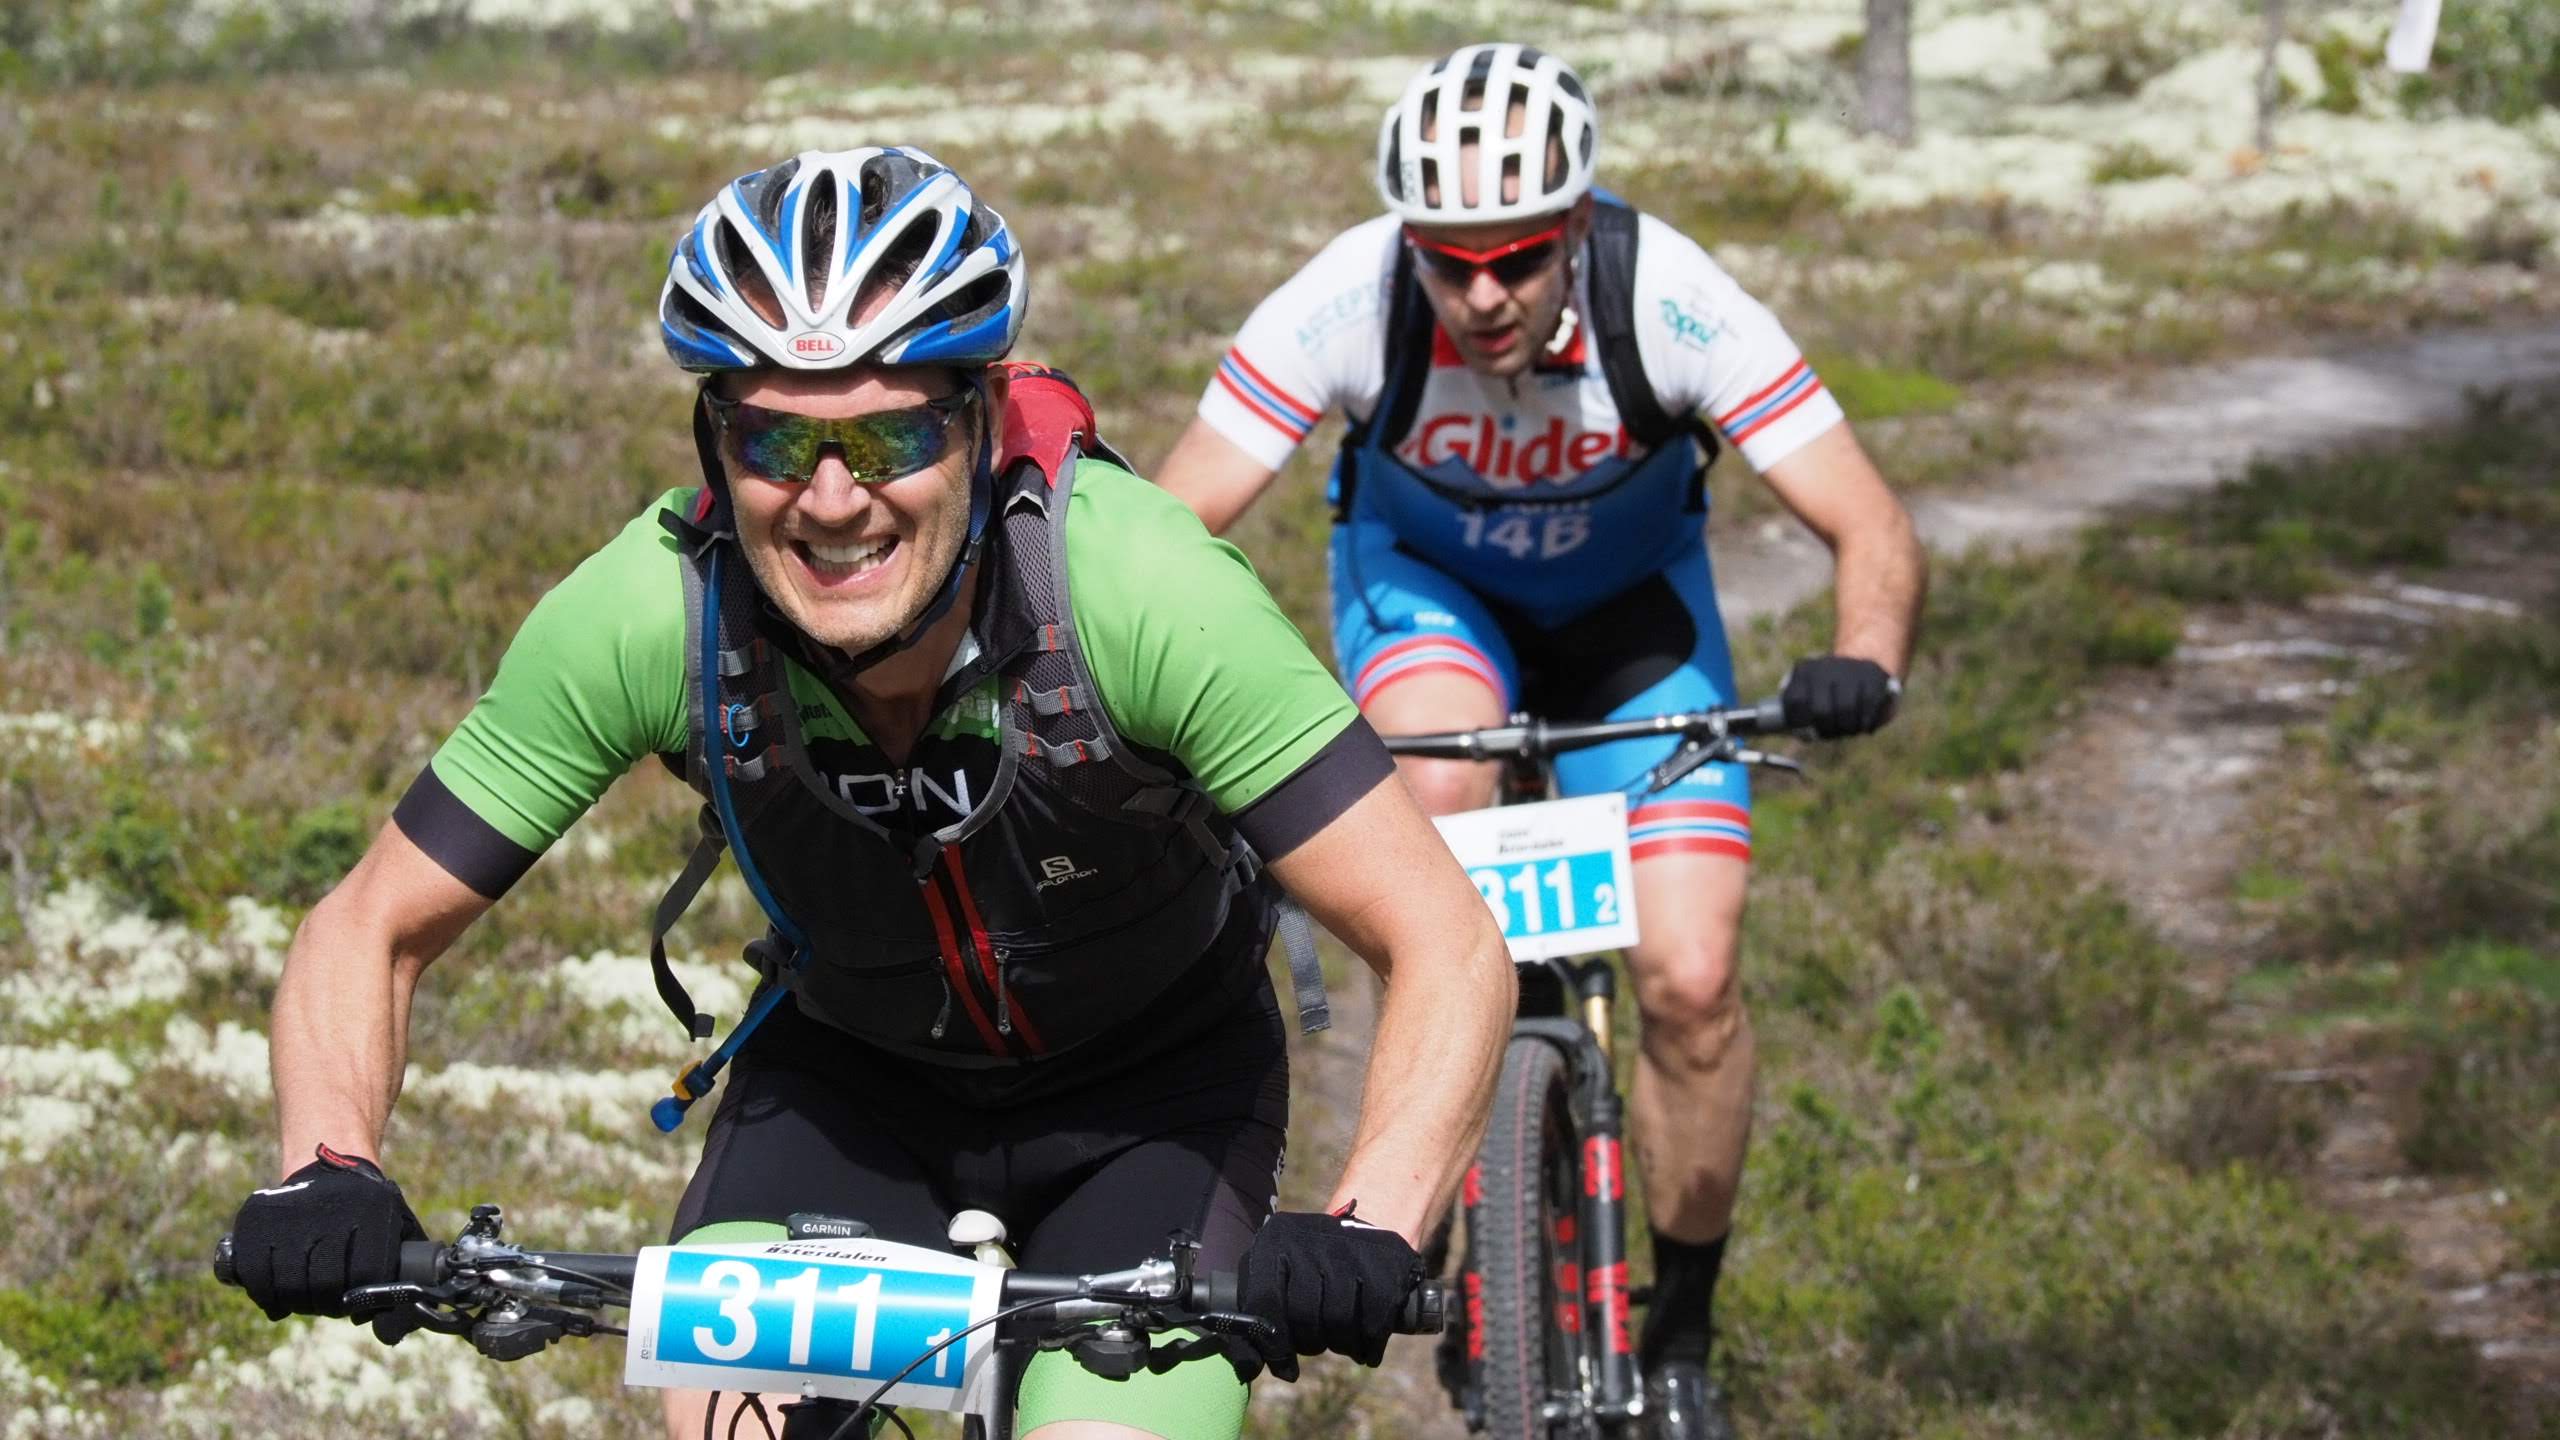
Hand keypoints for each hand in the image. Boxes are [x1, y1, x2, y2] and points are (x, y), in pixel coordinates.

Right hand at [229, 1145, 424, 1338]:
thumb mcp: (398, 1224)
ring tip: (304, 1302)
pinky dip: (264, 1294)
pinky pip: (254, 1271)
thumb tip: (397, 1323)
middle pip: (325, 1282)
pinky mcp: (258, 1217)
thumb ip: (407, 1268)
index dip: (358, 1301)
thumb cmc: (369, 1211)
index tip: (354, 1306)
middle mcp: (333, 1209)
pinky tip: (276, 1299)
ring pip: (289, 1282)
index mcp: (374, 1211)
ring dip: (296, 1303)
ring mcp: (291, 1212)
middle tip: (327, 1306)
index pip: (367, 1275)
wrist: (328, 1168)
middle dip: (326, 1305)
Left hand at [1235, 1209, 1424, 1381]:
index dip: (1273, 1343)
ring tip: (1341, 1342)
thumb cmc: (1306, 1269)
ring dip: (1341, 1344)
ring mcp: (1350, 1246)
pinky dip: (1370, 1342)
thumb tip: (1251, 1370)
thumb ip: (1254, 1324)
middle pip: (1304, 1314)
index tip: (1284, 1366)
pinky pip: (1374, 1318)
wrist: (1360, 1231)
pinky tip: (1366, 1349)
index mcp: (1273, 1241)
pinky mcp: (1386, 1260)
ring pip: (1340, 1318)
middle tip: (1316, 1344)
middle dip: (1310, 1342)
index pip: (1265, 1300)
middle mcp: (1310, 1236)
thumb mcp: (1272, 1281)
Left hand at [1781, 655, 1900, 737]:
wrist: (1865, 658)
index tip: (1807, 730)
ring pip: (1846, 710)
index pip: (1794, 701)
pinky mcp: (1873, 676)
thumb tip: (1804, 735)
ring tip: (1848, 730)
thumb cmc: (1832, 690)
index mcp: (1804, 671)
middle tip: (1831, 733)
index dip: (1799, 722)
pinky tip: (1865, 727)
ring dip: (1848, 728)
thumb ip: (1802, 713)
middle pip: (1821, 711)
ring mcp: (1850, 670)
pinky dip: (1866, 723)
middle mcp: (1825, 667)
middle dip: (1826, 729)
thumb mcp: (1810, 692)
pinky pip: (1868, 708)